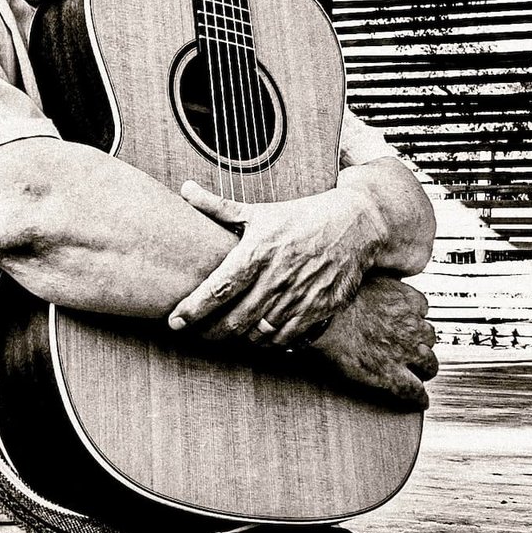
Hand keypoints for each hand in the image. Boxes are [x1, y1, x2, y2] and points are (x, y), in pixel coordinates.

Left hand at [168, 181, 382, 343]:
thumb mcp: (261, 212)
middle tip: (196, 334)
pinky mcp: (321, 309)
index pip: (217, 289)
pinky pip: (287, 339)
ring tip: (227, 333)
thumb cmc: (302, 216)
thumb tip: (185, 189)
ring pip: (259, 334)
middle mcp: (278, 277)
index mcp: (258, 252)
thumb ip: (218, 207)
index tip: (174, 322)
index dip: (192, 309)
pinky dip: (270, 342)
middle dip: (210, 332)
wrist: (357, 223)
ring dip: (239, 338)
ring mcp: (301, 296)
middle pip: (234, 319)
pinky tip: (260, 335)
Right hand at [308, 275, 438, 407]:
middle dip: (422, 342)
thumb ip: (375, 280)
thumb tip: (370, 275)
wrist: (325, 321)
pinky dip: (419, 398)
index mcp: (405, 300)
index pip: (422, 308)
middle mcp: (411, 326)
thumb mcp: (363, 277)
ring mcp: (404, 352)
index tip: (408, 319)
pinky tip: (420, 401)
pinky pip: (414, 391)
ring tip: (421, 373)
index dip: (414, 316)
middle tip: (413, 347)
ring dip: (425, 368)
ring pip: (429, 364)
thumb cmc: (336, 299)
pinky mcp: (392, 375)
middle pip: (429, 337)